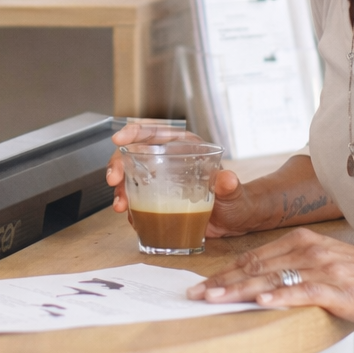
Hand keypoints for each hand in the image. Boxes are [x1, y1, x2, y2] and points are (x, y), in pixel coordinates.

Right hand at [104, 122, 258, 236]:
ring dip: (120, 190)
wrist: (237, 220)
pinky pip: (138, 200)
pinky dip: (130, 208)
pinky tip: (131, 217)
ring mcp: (162, 181)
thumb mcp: (234, 192)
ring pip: (131, 177)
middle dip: (118, 164)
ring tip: (120, 206)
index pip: (155, 132)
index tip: (119, 139)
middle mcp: (169, 160)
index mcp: (185, 147)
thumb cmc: (238, 199)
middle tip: (114, 180)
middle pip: (135, 154)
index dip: (134, 132)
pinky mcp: (159, 200)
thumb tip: (227, 179)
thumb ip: (230, 186)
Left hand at [185, 227, 353, 325]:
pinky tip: (261, 302)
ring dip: (240, 290)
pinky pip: (302, 291)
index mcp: (299, 241)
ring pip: (271, 279)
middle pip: (255, 267)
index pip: (252, 258)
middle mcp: (306, 250)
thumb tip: (256, 282)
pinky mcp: (335, 288)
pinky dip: (280, 297)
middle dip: (222, 282)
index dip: (224, 273)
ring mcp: (320, 268)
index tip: (201, 286)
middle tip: (195, 295)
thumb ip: (290, 266)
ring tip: (214, 298)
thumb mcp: (319, 260)